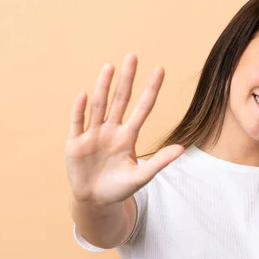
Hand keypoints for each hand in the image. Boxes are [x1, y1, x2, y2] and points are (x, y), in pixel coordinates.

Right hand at [65, 54, 183, 205]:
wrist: (95, 200)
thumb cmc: (119, 187)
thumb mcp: (141, 176)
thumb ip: (159, 162)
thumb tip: (182, 149)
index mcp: (128, 136)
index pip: (142, 108)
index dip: (151, 90)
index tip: (160, 70)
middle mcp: (111, 130)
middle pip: (120, 100)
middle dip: (126, 80)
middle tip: (132, 57)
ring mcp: (93, 134)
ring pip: (99, 106)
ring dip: (103, 87)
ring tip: (109, 67)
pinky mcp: (76, 143)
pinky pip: (78, 123)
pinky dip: (80, 110)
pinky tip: (84, 95)